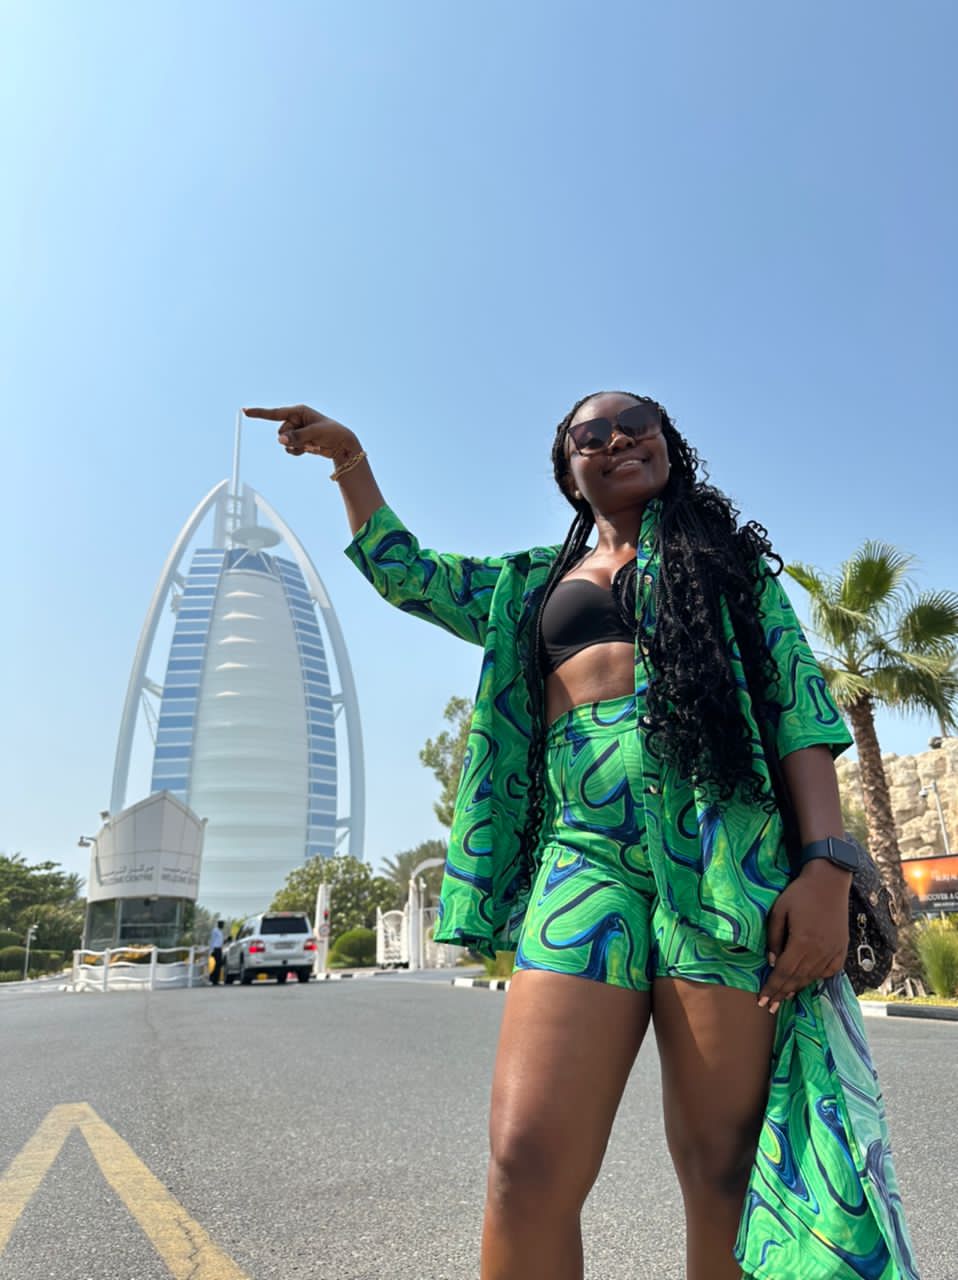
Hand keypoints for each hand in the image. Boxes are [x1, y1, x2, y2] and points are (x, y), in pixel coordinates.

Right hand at [243, 404, 359, 461]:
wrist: (342, 444)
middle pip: (280, 432)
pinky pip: (289, 449)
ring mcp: (296, 431)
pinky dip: (297, 451)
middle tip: (309, 439)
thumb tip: (280, 440)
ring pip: (284, 442)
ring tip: (312, 443)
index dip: (259, 413)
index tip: (244, 411)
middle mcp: (295, 420)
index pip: (275, 413)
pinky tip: (309, 449)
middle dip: (292, 438)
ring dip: (296, 446)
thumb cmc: (332, 432)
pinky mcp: (298, 441)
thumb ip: (296, 436)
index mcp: (298, 411)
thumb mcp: (314, 433)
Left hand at [757, 861, 850, 1013]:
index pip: (783, 972)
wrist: (829, 882)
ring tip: (785, 998)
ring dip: (797, 989)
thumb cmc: (799, 894)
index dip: (772, 988)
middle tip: (770, 1007)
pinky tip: (807, 981)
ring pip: (812, 977)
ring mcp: (833, 952)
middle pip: (797, 979)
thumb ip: (774, 938)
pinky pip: (828, 971)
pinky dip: (816, 978)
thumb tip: (772, 963)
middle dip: (782, 994)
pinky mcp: (841, 949)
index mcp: (802, 942)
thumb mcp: (778, 911)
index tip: (762, 1001)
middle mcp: (819, 952)